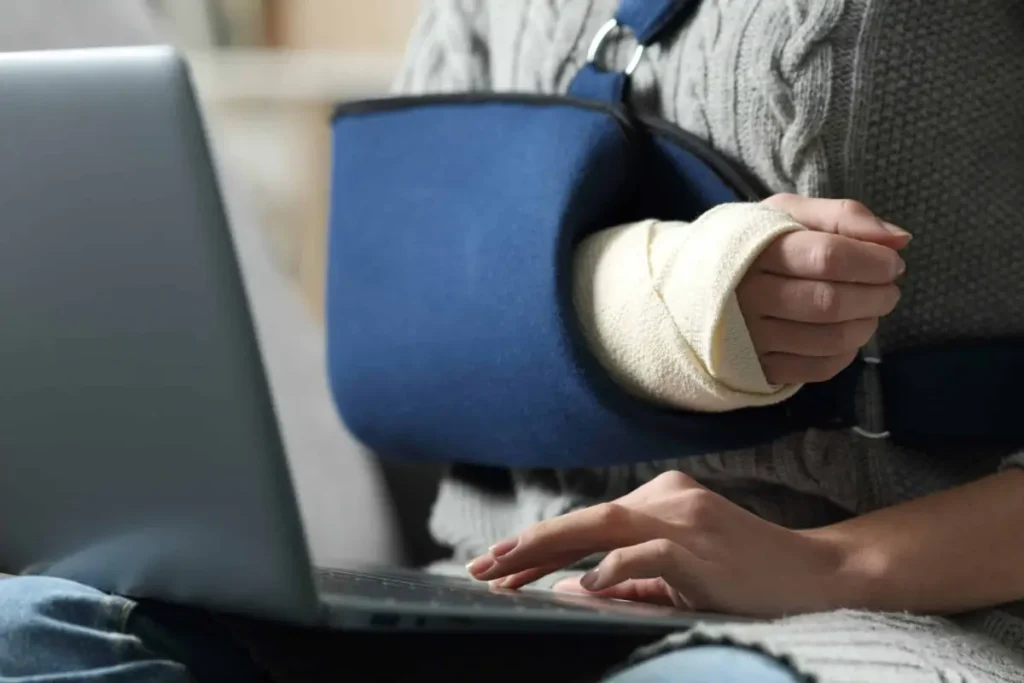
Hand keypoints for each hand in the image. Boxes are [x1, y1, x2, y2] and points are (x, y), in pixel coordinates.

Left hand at [465, 471, 845, 617]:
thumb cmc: (744, 577)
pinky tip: (583, 586)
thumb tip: (569, 591)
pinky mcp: (702, 543)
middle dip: (528, 545)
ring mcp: (684, 517)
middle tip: (481, 567)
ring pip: (603, 526)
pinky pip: (647, 552)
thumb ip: (625, 582)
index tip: (497, 567)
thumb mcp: (676, 578)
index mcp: (659, 500)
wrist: (816, 575)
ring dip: (550, 549)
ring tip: (508, 572)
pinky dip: (612, 568)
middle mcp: (667, 498)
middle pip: (585, 519)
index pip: (586, 523)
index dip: (538, 545)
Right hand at [741, 195, 910, 384]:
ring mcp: (750, 337)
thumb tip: (900, 240)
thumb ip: (843, 215)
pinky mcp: (758, 367)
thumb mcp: (788, 213)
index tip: (892, 262)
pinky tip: (847, 333)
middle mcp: (748, 297)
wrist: (693, 284)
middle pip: (831, 302)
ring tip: (872, 308)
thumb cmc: (753, 243)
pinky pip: (818, 368)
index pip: (828, 257)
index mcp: (755, 250)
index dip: (872, 261)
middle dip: (876, 295)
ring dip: (867, 324)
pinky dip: (847, 352)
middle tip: (889, 287)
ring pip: (829, 339)